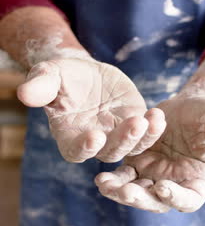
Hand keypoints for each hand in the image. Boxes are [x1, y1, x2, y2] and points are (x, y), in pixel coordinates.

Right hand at [17, 57, 165, 161]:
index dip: (84, 147)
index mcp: (70, 138)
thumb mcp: (49, 76)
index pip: (77, 151)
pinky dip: (154, 127)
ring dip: (143, 136)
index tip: (94, 136)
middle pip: (110, 151)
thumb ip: (40, 86)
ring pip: (132, 146)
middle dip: (123, 139)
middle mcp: (96, 143)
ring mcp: (117, 136)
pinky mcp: (135, 125)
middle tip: (133, 124)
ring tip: (152, 119)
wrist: (85, 73)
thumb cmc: (62, 77)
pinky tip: (159, 115)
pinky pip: (147, 132)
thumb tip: (24, 94)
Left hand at [95, 93, 204, 212]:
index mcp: (198, 182)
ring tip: (104, 184)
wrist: (190, 104)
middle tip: (126, 192)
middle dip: (140, 198)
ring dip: (119, 191)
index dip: (176, 197)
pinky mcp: (137, 163)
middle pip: (156, 201)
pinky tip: (100, 176)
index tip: (162, 187)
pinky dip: (112, 178)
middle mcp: (174, 184)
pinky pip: (123, 175)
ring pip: (135, 191)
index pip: (189, 199)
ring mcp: (153, 175)